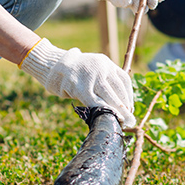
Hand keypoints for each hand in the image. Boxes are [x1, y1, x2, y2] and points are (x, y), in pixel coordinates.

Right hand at [20, 38, 135, 127]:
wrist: (54, 65)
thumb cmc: (76, 72)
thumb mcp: (93, 69)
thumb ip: (104, 80)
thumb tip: (119, 103)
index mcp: (106, 62)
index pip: (123, 80)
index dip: (129, 96)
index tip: (130, 108)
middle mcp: (101, 67)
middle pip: (118, 89)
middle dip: (125, 106)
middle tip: (131, 119)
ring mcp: (90, 76)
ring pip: (108, 95)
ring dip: (117, 110)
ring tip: (122, 121)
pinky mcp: (79, 86)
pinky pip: (94, 100)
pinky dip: (102, 110)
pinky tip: (107, 117)